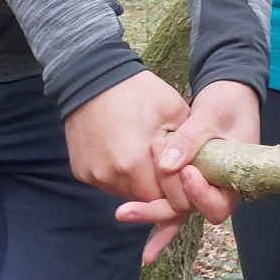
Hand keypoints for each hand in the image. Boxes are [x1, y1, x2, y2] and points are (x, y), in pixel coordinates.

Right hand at [63, 70, 190, 201]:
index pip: (163, 200)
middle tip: (176, 172)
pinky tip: (132, 157)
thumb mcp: (174, 111)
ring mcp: (93, 175)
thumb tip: (197, 171)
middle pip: (145, 199)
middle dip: (163, 191)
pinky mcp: (81, 172)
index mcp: (134, 163)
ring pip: (127, 193)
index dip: (180, 193)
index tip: (189, 180)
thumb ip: (187, 146)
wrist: (93, 79)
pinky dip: (124, 177)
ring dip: (142, 184)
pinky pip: (109, 184)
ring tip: (155, 162)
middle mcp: (109, 176)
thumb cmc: (139, 92)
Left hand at [115, 80, 259, 262]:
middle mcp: (218, 190)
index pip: (218, 205)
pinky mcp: (185, 181)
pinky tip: (131, 224)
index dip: (199, 194)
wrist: (228, 98)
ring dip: (151, 210)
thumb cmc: (227, 104)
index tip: (186, 170)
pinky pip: (169, 199)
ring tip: (123, 211)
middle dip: (161, 209)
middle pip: (191, 211)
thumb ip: (190, 139)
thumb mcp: (211, 116)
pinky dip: (152, 211)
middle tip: (129, 208)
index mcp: (234, 178)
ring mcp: (201, 187)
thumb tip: (167, 166)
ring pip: (176, 208)